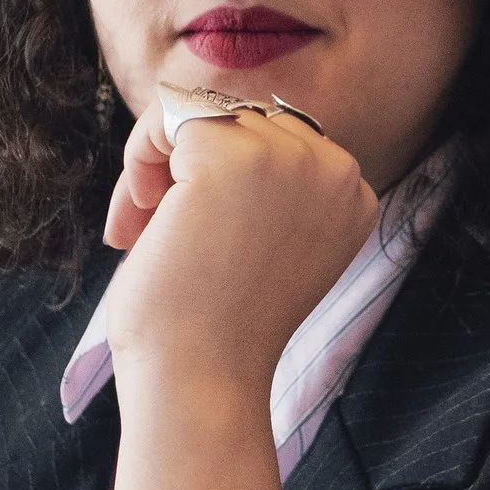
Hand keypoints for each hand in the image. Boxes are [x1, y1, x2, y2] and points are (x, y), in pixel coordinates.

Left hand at [99, 86, 378, 398]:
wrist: (201, 380)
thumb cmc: (215, 324)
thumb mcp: (265, 240)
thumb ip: (266, 183)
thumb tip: (204, 115)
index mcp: (353, 194)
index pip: (278, 136)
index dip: (221, 175)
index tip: (188, 231)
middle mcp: (336, 168)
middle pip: (240, 117)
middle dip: (183, 166)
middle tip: (150, 226)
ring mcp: (292, 158)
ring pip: (203, 110)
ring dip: (159, 162)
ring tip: (141, 221)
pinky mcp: (236, 156)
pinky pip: (168, 117)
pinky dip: (138, 159)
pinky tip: (137, 219)